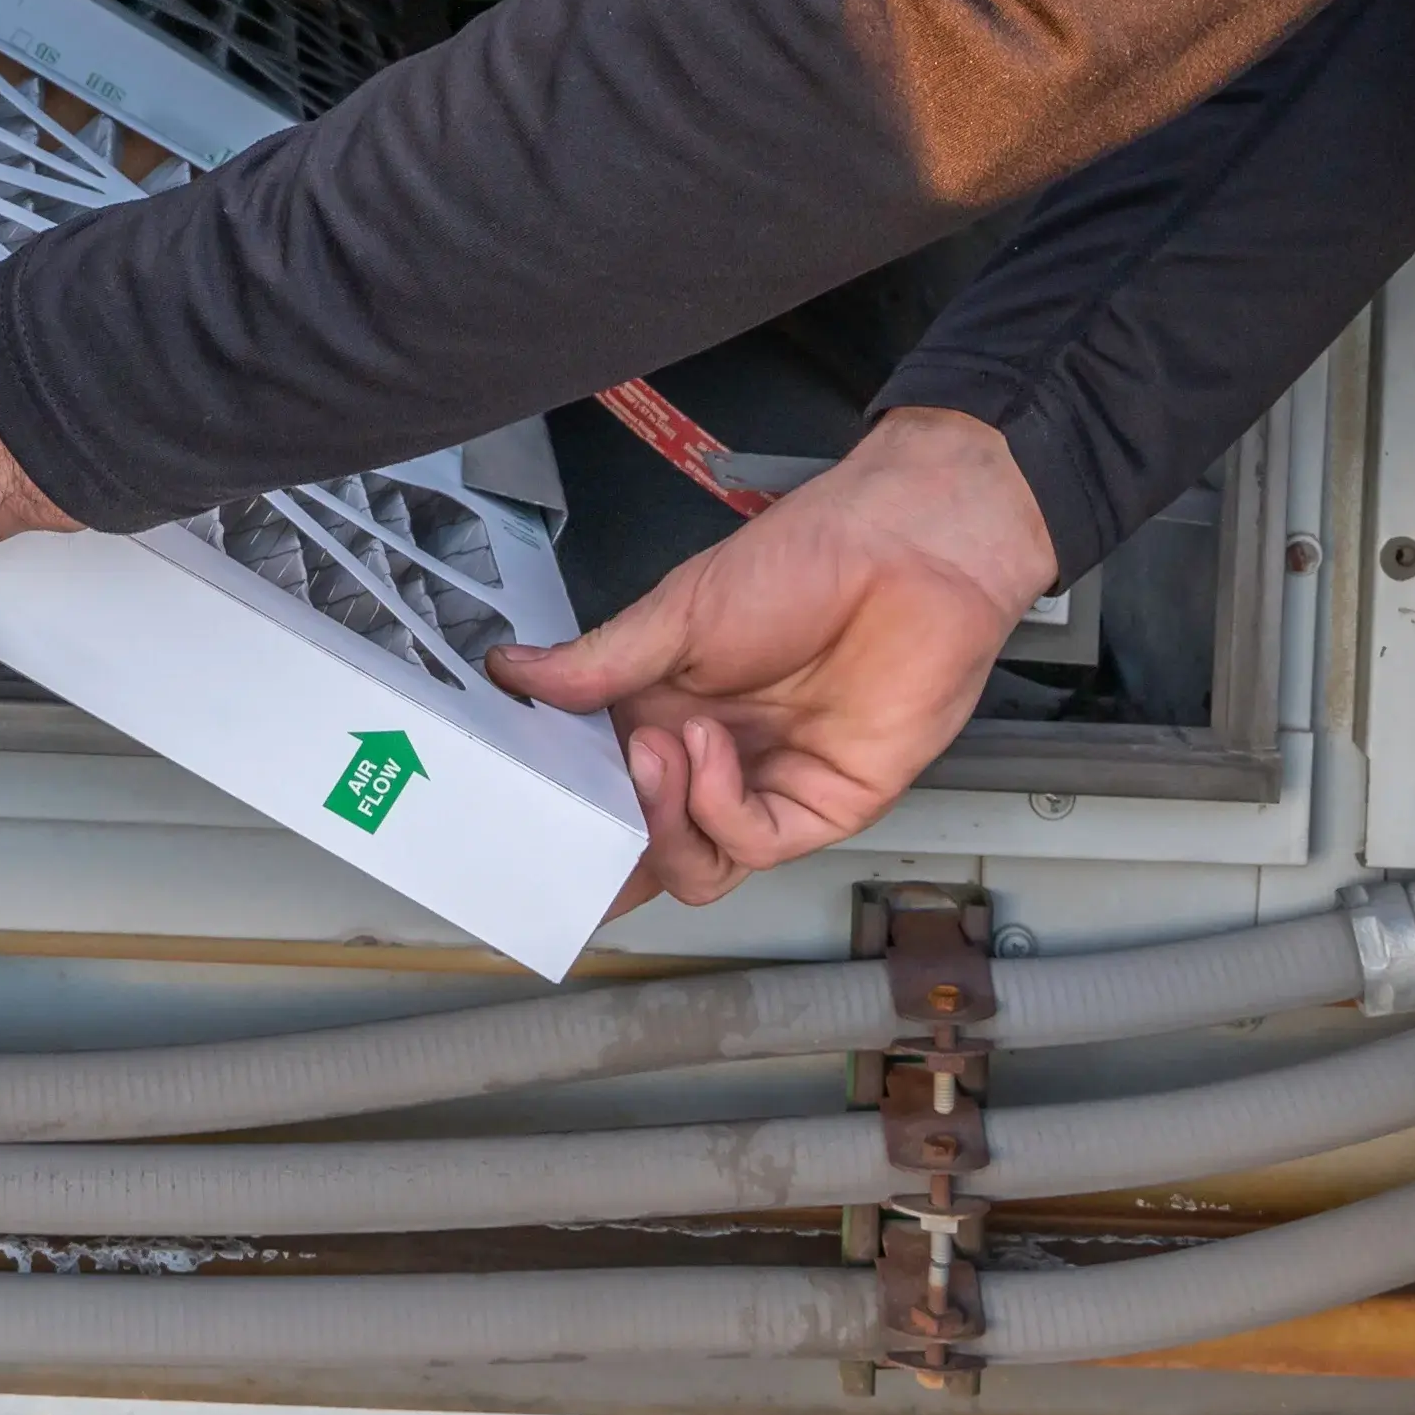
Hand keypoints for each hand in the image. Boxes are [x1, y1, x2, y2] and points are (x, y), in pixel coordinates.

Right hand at [492, 407, 1053, 910]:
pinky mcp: (823, 808)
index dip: (567, 822)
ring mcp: (765, 789)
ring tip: (654, 754)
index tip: (520, 820)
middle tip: (589, 785)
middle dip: (606, 837)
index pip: (602, 796)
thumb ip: (597, 663)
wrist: (906, 549)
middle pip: (642, 849)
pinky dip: (717, 806)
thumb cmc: (803, 560)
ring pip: (694, 866)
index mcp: (662, 714)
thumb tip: (508, 671)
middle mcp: (710, 762)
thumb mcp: (679, 609)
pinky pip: (753, 844)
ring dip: (660, 823)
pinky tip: (709, 747)